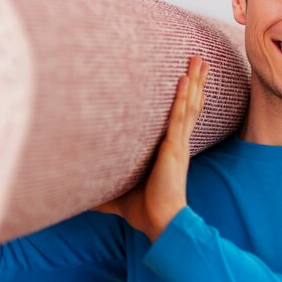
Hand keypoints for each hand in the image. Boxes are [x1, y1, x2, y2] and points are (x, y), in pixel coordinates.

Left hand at [93, 55, 208, 241]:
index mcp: (171, 150)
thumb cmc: (144, 210)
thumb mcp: (120, 195)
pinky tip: (184, 80)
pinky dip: (182, 99)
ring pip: (188, 105)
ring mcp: (177, 144)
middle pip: (190, 104)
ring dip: (194, 81)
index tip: (191, 78)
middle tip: (201, 58)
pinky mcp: (173, 149)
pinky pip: (179, 118)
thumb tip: (80, 197)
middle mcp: (177, 143)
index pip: (183, 117)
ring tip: (199, 59)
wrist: (160, 223)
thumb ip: (104, 191)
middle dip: (196, 80)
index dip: (189, 97)